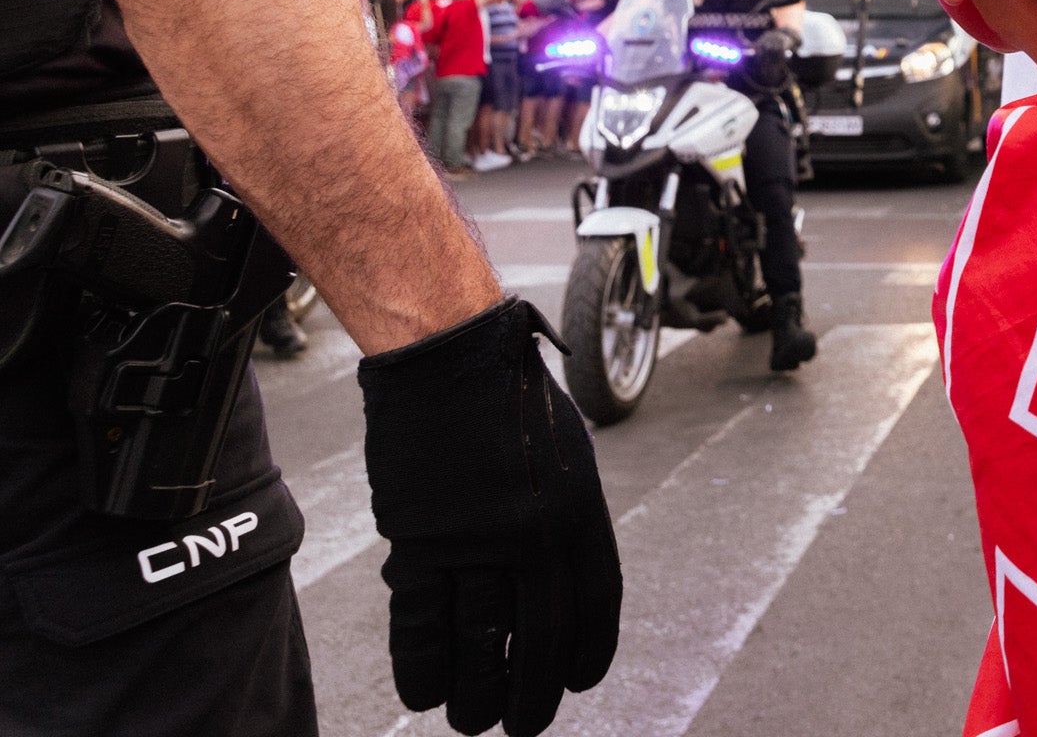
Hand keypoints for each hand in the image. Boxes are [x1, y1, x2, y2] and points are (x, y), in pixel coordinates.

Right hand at [360, 298, 621, 735]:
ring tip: (472, 720)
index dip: (589, 652)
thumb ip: (567, 518)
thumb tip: (563, 587)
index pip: (598, 602)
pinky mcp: (420, 537)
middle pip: (539, 637)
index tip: (577, 683)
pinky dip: (422, 665)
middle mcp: (536, 530)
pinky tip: (425, 693)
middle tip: (522, 728)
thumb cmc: (509, 401)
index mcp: (580, 509)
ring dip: (475, 693)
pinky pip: (422, 620)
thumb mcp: (566, 454)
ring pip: (477, 641)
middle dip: (532, 694)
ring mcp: (476, 537)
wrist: (448, 356)